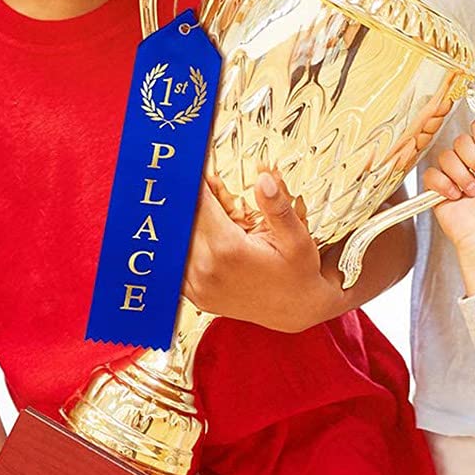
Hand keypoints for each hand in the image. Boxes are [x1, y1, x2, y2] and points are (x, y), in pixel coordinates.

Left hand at [182, 174, 340, 330]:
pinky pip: (176, 263)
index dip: (196, 179)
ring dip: (186, 220)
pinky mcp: (195, 296)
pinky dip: (182, 244)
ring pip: (176, 241)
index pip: (199, 202)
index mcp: (228, 250)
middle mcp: (206, 269)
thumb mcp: (297, 237)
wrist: (296, 312)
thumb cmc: (298, 274)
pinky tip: (198, 233)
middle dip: (192, 197)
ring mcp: (197, 286)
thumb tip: (263, 177)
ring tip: (206, 210)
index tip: (194, 162)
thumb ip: (276, 206)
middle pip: (184, 219)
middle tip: (202, 182)